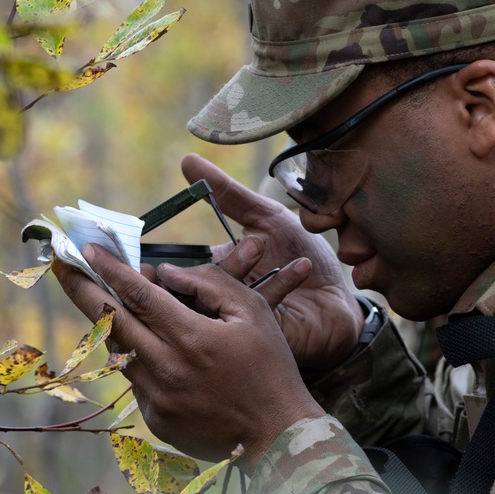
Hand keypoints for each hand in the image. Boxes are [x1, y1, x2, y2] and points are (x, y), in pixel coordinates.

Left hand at [53, 244, 324, 471]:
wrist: (277, 436)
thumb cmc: (272, 369)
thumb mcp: (254, 313)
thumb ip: (210, 284)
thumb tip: (166, 273)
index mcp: (191, 339)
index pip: (139, 295)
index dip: (111, 268)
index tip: (88, 249)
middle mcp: (165, 370)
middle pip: (111, 322)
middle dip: (82, 290)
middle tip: (63, 266)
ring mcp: (156, 399)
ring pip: (121, 351)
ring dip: (114, 324)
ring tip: (110, 302)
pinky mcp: (155, 419)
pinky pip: (137, 380)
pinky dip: (140, 358)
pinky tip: (155, 349)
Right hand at [182, 154, 363, 370]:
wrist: (339, 295)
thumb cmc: (302, 253)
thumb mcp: (266, 217)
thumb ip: (228, 195)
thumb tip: (188, 161)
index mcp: (214, 271)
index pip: (177, 273)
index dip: (163, 269)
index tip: (155, 259)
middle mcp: (222, 300)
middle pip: (191, 293)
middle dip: (201, 272)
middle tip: (225, 253)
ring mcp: (241, 321)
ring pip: (222, 305)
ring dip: (242, 272)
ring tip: (259, 248)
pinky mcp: (265, 332)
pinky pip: (262, 311)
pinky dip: (282, 285)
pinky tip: (301, 266)